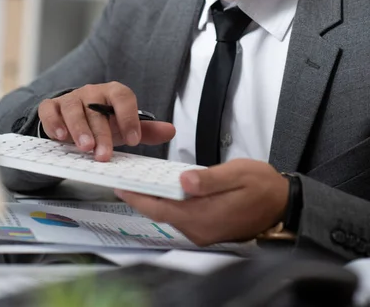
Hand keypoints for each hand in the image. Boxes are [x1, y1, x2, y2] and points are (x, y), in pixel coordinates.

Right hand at [38, 82, 174, 161]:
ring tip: (85, 148)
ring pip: (73, 108)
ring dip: (79, 129)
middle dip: (101, 133)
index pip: (123, 97)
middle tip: (104, 155)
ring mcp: (70, 98)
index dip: (129, 117)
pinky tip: (60, 137)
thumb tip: (171, 131)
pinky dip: (54, 122)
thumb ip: (146, 130)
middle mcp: (91, 92)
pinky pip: (50, 110)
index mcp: (113, 93)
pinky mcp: (51, 106)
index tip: (133, 140)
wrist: (73, 120)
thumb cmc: (102, 123)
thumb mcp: (123, 127)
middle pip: (96, 108)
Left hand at [115, 159, 288, 244]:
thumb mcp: (237, 174)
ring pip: (170, 214)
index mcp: (205, 216)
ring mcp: (204, 231)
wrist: (284, 204)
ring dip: (155, 199)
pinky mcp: (208, 228)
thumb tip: (184, 181)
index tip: (121, 186)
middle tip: (126, 179)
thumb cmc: (263, 187)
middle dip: (142, 197)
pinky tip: (166, 189)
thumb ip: (209, 179)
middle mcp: (201, 229)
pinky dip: (169, 203)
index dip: (138, 198)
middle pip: (162, 213)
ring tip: (141, 181)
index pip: (162, 208)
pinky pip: (181, 215)